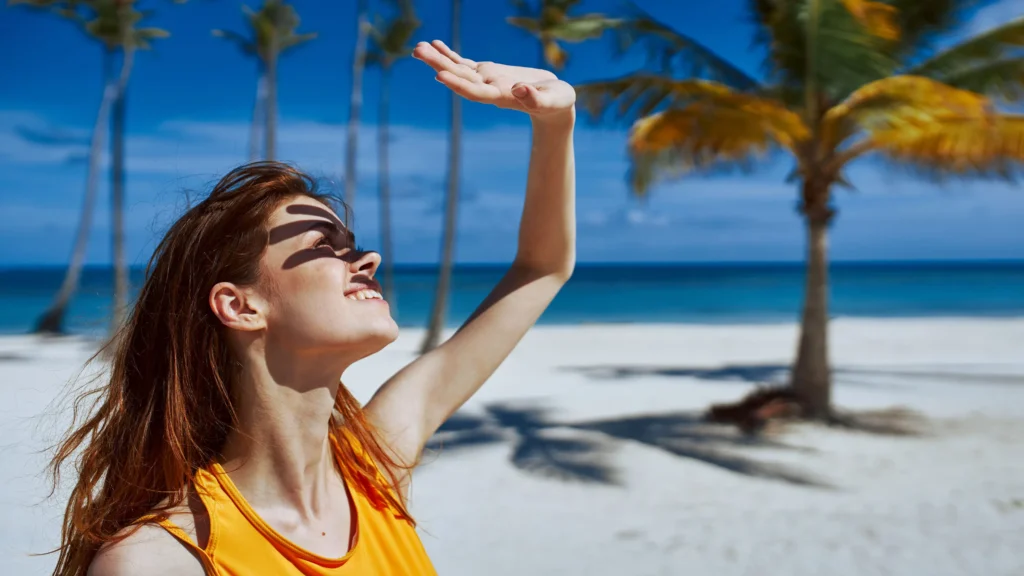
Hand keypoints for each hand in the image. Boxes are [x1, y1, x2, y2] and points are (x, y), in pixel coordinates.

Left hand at [412, 40, 575, 121]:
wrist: (554, 105)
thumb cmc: (557, 103)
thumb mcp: (552, 100)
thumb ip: (536, 99)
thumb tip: (520, 90)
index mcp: (502, 96)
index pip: (475, 92)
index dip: (458, 84)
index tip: (439, 75)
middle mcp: (489, 89)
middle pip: (460, 77)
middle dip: (438, 64)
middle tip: (417, 51)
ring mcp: (487, 81)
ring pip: (458, 69)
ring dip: (438, 58)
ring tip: (418, 47)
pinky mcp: (489, 73)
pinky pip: (466, 64)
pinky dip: (451, 54)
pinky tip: (436, 44)